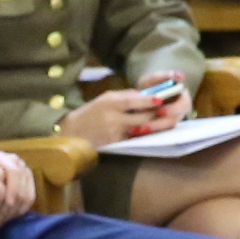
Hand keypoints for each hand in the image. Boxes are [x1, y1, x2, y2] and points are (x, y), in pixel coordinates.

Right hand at [62, 84, 179, 147]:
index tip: (160, 99)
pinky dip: (141, 133)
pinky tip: (147, 130)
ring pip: (140, 128)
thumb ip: (124, 97)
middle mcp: (113, 117)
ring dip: (152, 124)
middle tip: (167, 111)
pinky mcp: (116, 143)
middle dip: (155, 114)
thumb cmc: (89, 113)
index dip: (149, 101)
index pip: (133, 101)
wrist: (72, 134)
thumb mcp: (105, 99)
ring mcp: (115, 132)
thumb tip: (143, 96)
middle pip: (141, 116)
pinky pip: (134, 136)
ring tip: (160, 120)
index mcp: (110, 102)